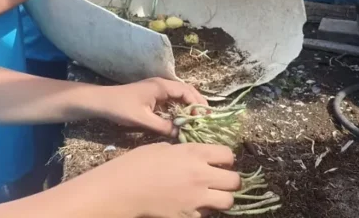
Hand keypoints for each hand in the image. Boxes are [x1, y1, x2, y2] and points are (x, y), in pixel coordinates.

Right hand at [71, 143, 238, 217]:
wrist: (124, 189)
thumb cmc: (138, 162)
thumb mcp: (163, 148)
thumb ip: (184, 152)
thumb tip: (192, 157)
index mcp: (195, 154)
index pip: (228, 155)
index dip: (226, 158)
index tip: (219, 161)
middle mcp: (201, 176)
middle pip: (235, 181)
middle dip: (230, 180)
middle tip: (220, 180)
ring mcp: (196, 199)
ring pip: (228, 201)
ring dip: (222, 198)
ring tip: (210, 196)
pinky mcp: (188, 216)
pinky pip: (204, 215)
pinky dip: (200, 211)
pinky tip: (189, 206)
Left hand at [93, 77, 207, 136]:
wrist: (102, 101)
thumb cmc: (121, 107)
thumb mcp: (143, 119)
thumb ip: (163, 127)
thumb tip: (181, 134)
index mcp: (161, 86)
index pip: (187, 91)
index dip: (198, 103)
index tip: (204, 117)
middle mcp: (162, 85)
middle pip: (186, 91)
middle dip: (197, 103)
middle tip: (206, 119)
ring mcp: (157, 90)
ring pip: (179, 96)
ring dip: (189, 106)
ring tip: (198, 120)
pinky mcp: (153, 96)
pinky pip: (171, 100)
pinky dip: (180, 108)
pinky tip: (182, 120)